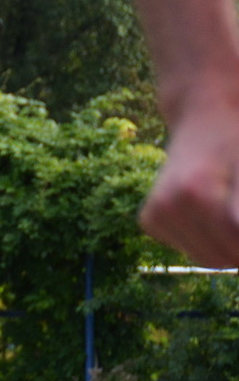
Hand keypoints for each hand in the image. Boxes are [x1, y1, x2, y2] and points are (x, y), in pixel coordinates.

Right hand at [140, 98, 238, 266]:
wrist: (202, 120)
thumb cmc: (237, 142)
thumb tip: (237, 229)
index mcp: (198, 193)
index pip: (238, 243)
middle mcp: (169, 206)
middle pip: (225, 257)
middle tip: (238, 211)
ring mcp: (156, 215)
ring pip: (208, 259)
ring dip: (227, 246)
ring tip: (230, 213)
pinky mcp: (149, 221)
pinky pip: (190, 250)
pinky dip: (206, 240)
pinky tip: (208, 212)